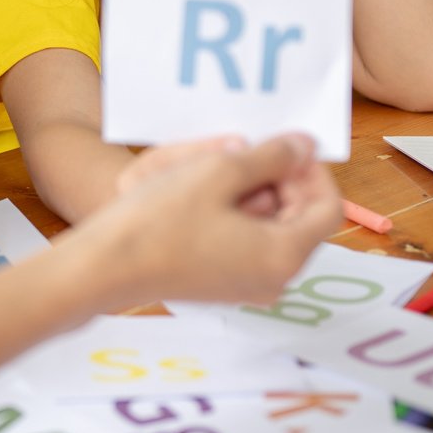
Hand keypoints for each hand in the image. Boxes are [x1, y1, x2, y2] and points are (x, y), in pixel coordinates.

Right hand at [71, 133, 341, 313]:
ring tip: (219, 167)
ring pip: (272, 228)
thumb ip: (271, 156)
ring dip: (255, 192)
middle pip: (301, 219)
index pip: (328, 208)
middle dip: (282, 179)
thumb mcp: (218, 172)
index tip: (286, 146)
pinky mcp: (221, 284)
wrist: (104, 266)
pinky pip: (247, 242)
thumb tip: (304, 146)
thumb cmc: (159, 220)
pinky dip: (237, 213)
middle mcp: (274, 279)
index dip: (313, 171)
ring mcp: (247, 286)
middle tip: (250, 150)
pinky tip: (204, 193)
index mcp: (283, 256)